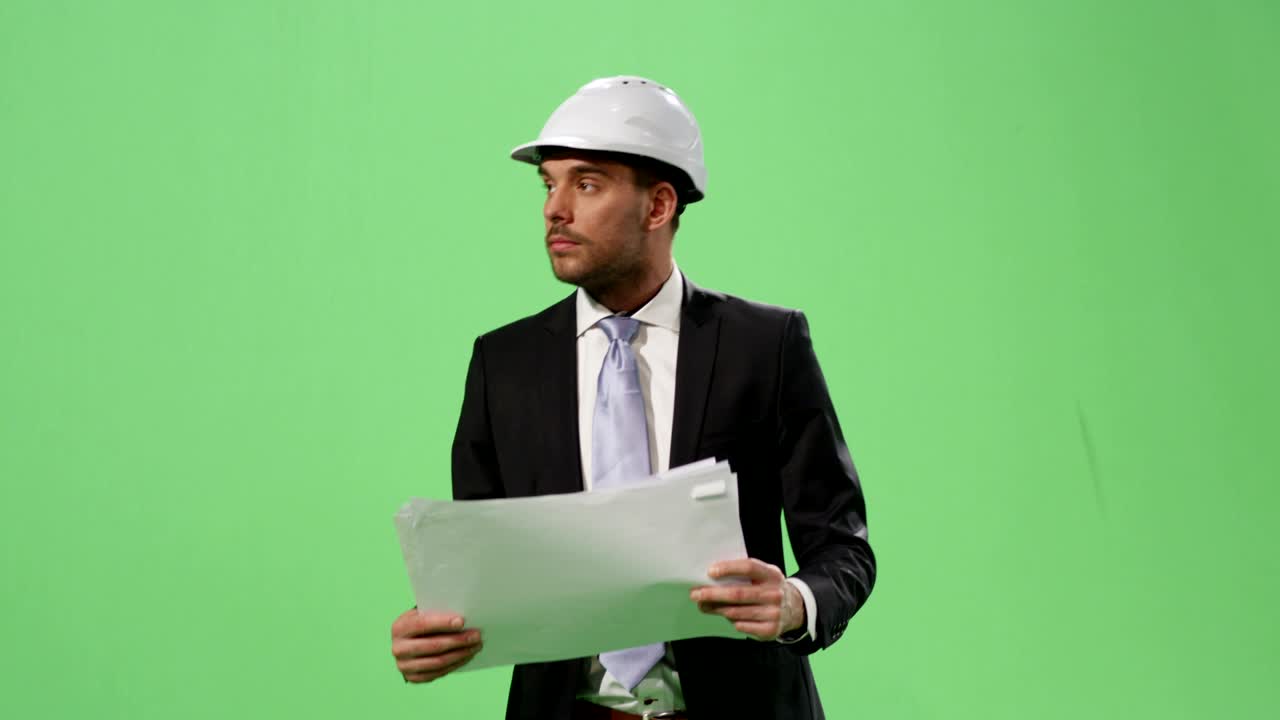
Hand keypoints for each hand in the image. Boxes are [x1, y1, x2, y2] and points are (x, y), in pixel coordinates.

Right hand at [391, 608, 482, 683]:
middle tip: (477, 635)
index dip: (442, 623)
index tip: (462, 621)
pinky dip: (455, 664)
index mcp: (399, 628)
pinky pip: (438, 673)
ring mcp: (404, 666)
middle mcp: (398, 648)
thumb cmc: (421, 623)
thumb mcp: (422, 614)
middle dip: (458, 641)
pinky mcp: (413, 678)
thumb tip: (463, 618)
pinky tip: (467, 656)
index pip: (422, 624)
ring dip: (461, 654)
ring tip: (476, 646)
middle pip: (433, 646)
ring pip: (438, 662)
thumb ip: (437, 613)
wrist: (407, 642)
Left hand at [690, 558, 805, 640]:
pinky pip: (742, 626)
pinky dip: (731, 621)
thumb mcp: (763, 576)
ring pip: (737, 612)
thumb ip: (743, 575)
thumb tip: (711, 579)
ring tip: (703, 605)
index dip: (729, 568)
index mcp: (771, 575)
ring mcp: (773, 613)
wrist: (795, 608)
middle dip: (713, 594)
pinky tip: (725, 616)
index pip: (749, 567)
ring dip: (716, 609)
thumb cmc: (768, 588)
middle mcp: (774, 594)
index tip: (710, 572)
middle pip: (738, 593)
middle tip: (696, 594)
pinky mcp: (770, 630)